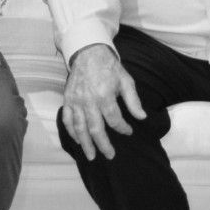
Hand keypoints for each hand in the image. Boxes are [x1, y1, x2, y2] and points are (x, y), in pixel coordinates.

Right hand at [60, 44, 145, 160]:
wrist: (88, 53)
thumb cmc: (109, 67)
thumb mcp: (126, 80)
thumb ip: (133, 100)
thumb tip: (142, 117)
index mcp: (104, 95)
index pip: (114, 119)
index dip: (122, 128)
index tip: (128, 131)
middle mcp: (88, 101)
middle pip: (95, 129)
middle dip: (103, 145)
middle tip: (110, 156)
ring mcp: (76, 101)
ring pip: (79, 128)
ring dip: (85, 144)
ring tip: (91, 156)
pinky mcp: (67, 100)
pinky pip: (67, 120)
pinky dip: (71, 132)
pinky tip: (78, 141)